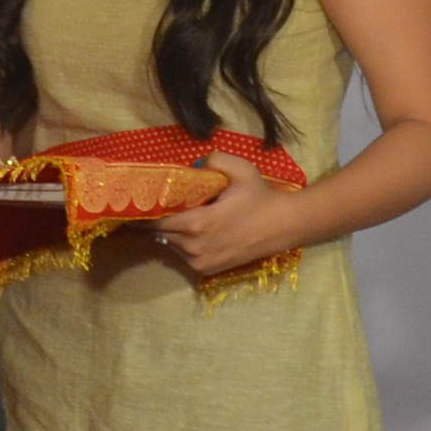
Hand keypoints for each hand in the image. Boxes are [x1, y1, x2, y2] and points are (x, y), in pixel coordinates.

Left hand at [155, 153, 299, 278]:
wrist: (283, 226)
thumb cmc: (260, 197)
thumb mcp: (241, 170)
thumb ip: (214, 160)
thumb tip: (193, 164)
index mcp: (197, 224)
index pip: (156, 220)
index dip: (149, 208)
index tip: (146, 197)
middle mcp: (194, 247)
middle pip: (160, 233)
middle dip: (158, 219)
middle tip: (158, 203)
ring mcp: (199, 262)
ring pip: (170, 244)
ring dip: (170, 231)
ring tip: (178, 214)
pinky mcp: (205, 270)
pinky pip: (182, 255)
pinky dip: (182, 242)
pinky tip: (192, 229)